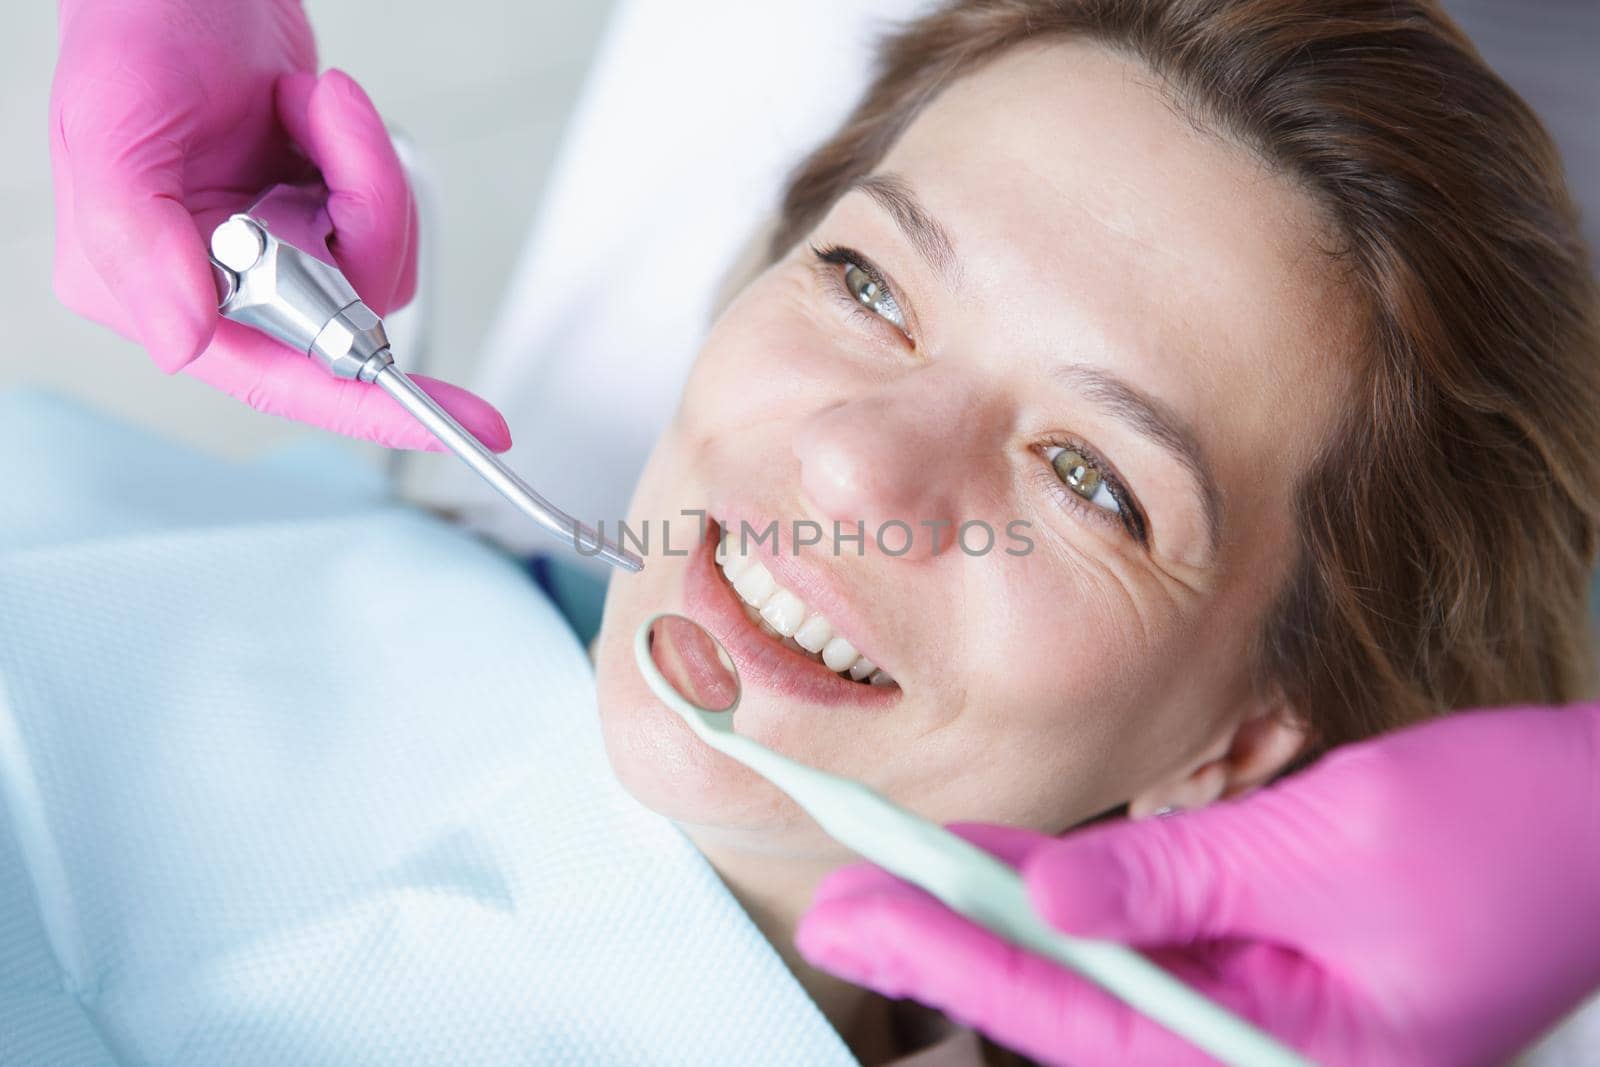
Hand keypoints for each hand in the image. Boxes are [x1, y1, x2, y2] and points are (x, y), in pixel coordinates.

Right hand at [50, 0, 509, 450]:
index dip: (367, 409)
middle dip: (361, 216)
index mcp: (154, 287)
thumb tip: (186, 344)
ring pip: (377, 266)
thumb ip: (138, 246)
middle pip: (346, 316)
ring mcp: (273, 251)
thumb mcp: (113, 133)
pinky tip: (311, 111)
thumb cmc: (132, 32)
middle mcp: (216, 283)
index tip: (448, 424)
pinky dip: (366, 157)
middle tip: (323, 128)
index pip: (274, 376)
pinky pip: (383, 218)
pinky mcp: (315, 215)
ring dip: (365, 175)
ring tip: (307, 105)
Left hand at [797, 704, 1599, 1065]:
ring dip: (991, 927)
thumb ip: (1185, 879)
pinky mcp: (1267, 967)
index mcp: (1293, 1066)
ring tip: (884, 886)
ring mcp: (1265, 1017)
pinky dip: (1071, 900)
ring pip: (1098, 979)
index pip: (1087, 1019)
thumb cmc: (1514, 836)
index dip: (955, 961)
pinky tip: (997, 870)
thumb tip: (1046, 901)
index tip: (857, 917)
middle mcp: (1265, 1056)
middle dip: (946, 954)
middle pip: (1074, 1011)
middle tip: (835, 911)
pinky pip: (1148, 941)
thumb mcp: (1337, 847)